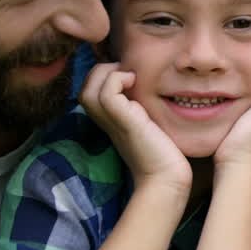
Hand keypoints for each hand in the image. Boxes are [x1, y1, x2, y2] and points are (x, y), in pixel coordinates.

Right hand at [80, 62, 190, 194]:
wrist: (167, 177)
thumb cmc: (163, 152)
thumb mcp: (148, 122)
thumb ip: (141, 106)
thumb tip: (143, 83)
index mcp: (110, 120)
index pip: (89, 92)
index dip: (102, 76)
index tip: (127, 74)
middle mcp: (106, 121)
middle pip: (83, 89)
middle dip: (101, 72)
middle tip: (127, 73)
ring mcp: (112, 123)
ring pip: (88, 90)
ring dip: (107, 74)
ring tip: (129, 76)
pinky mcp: (124, 122)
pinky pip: (106, 94)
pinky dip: (116, 80)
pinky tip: (135, 81)